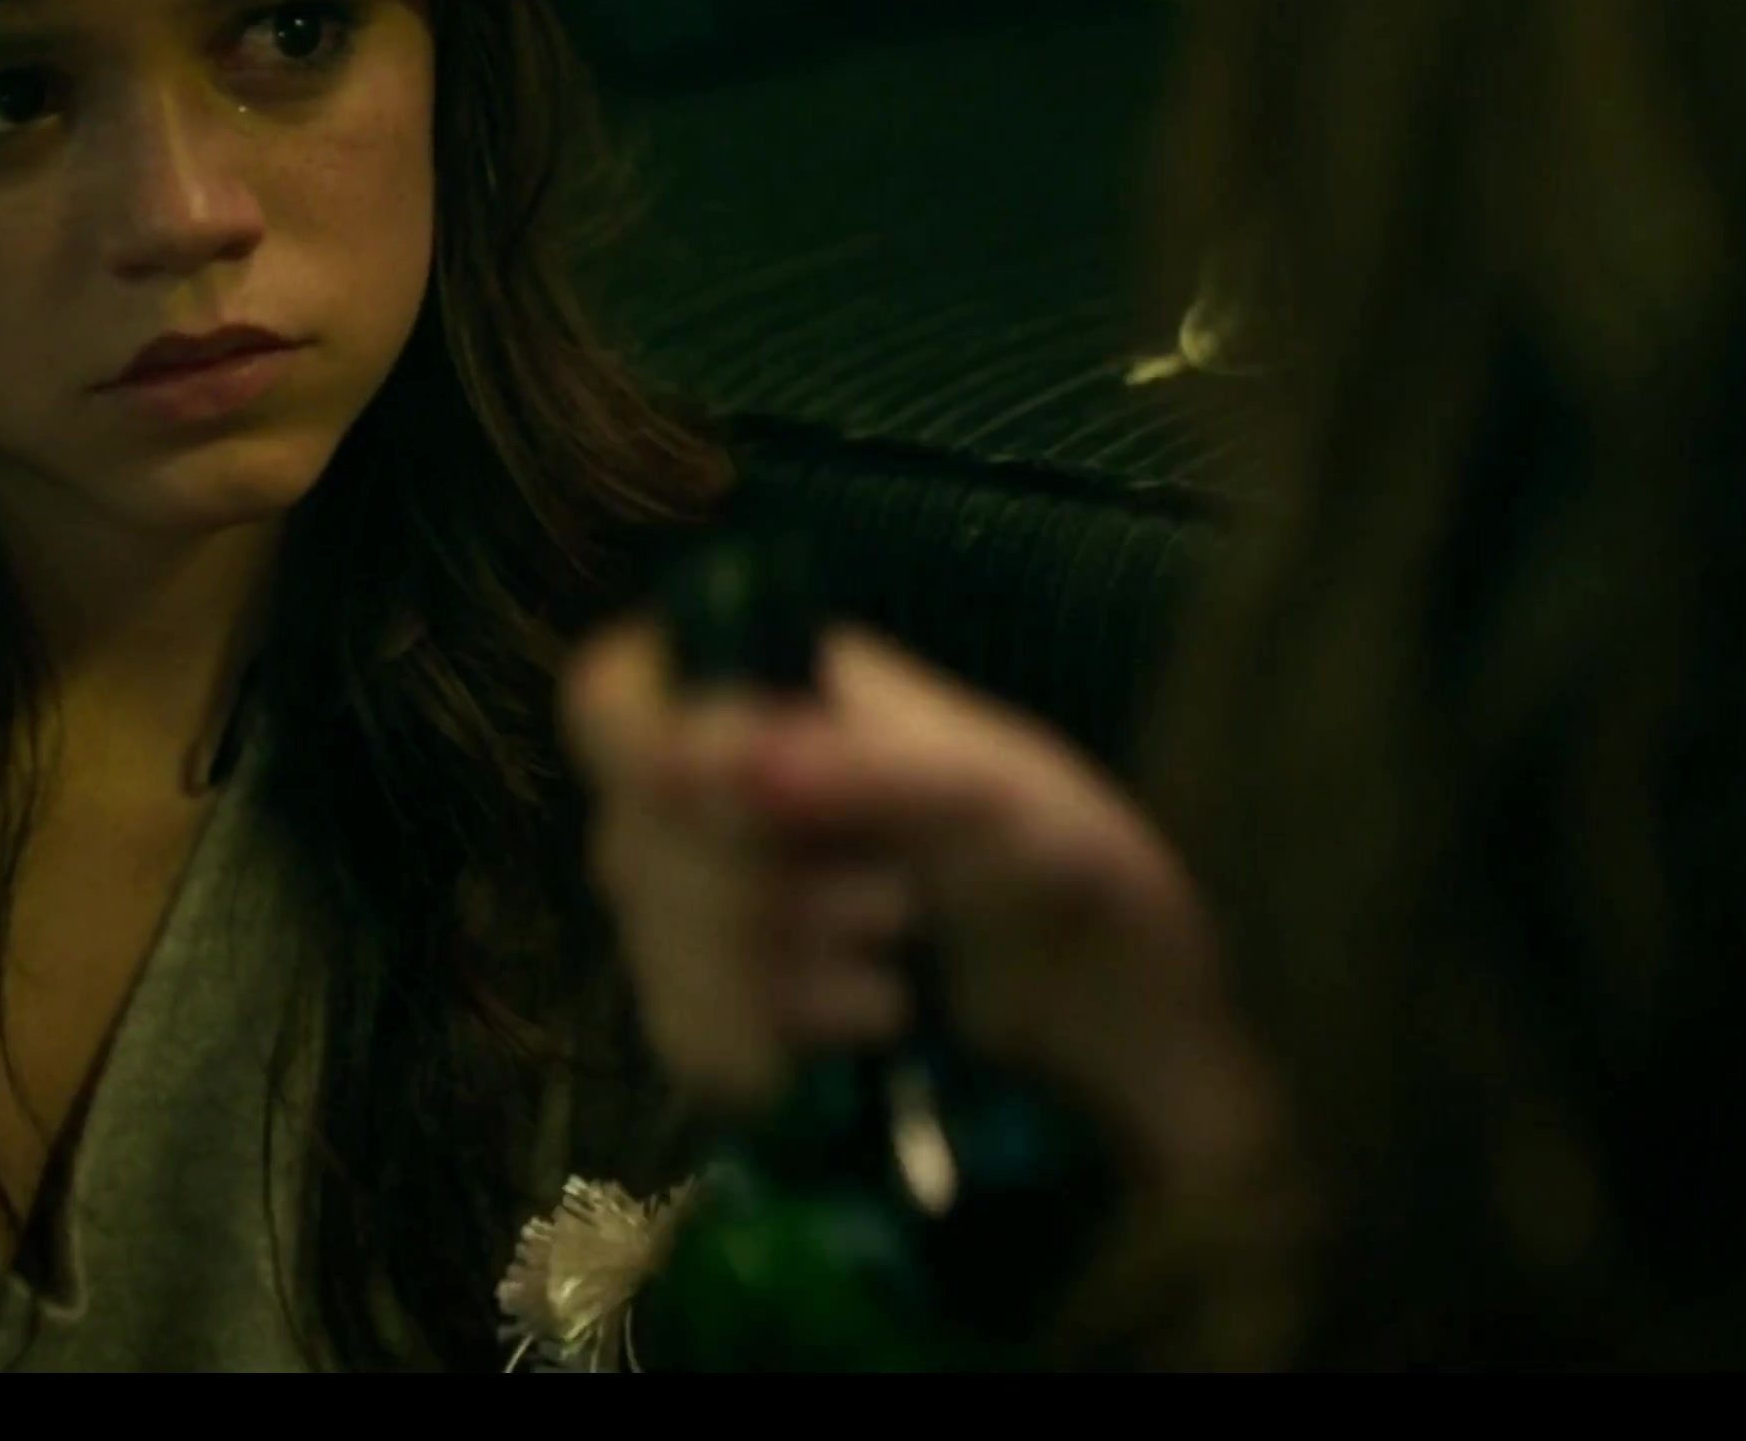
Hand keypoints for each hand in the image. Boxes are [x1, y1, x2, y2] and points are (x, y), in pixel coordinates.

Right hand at [560, 619, 1278, 1204]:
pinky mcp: (731, 1020)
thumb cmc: (1080, 883)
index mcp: (784, 696)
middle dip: (761, 896)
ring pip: (652, 949)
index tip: (722, 806)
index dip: (645, 753)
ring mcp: (717, 911)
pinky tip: (861, 1040)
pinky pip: (680, 1039)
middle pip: (631, 838)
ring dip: (780, 981)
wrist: (1128, 1044)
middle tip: (896, 909)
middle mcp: (725, 794)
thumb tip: (709, 756)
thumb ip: (860, 770)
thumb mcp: (1000, 802)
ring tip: (895, 984)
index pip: (618, 694)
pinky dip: (770, 1051)